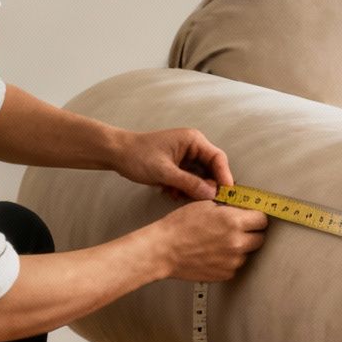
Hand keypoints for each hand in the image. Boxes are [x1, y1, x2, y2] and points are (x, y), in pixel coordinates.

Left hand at [112, 128, 233, 201]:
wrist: (115, 153)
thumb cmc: (137, 156)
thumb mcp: (164, 172)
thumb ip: (189, 183)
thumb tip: (211, 194)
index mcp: (193, 141)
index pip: (218, 158)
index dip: (224, 176)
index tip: (226, 193)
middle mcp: (193, 147)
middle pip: (212, 169)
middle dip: (206, 185)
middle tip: (202, 200)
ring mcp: (186, 156)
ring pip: (201, 177)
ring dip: (193, 189)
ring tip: (178, 195)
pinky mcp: (179, 165)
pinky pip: (191, 179)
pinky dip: (184, 188)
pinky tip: (171, 192)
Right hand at [152, 202, 267, 281]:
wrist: (162, 250)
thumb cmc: (178, 227)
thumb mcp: (205, 206)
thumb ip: (229, 209)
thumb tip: (242, 209)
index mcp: (234, 222)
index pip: (262, 220)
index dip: (256, 217)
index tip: (252, 218)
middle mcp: (237, 242)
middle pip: (260, 238)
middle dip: (251, 233)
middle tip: (236, 230)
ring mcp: (233, 261)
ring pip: (247, 253)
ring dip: (239, 248)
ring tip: (218, 243)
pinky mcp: (226, 274)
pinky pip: (235, 265)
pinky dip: (228, 260)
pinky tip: (213, 254)